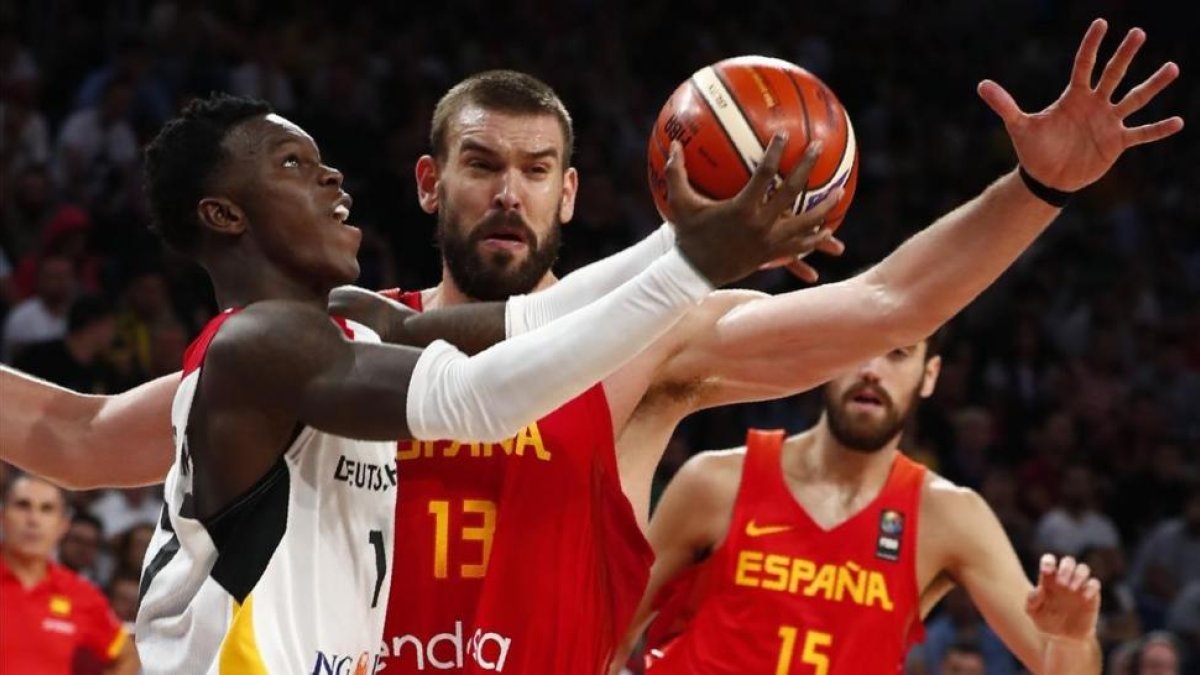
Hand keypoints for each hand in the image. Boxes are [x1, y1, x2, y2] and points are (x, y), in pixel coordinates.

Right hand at [666, 134, 842, 286]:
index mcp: (742, 209)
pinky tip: (826, 230)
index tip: (783, 134)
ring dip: (824, 207)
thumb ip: (677, 173)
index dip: (774, 152)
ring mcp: (769, 242)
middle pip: (792, 192)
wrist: (694, 273)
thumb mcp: (680, 204)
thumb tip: (673, 145)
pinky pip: (799, 246)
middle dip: (806, 167)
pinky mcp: (771, 255)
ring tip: (839, 192)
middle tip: (817, 147)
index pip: (764, 174)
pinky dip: (814, 238)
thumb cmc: (688, 236)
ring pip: (805, 223)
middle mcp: (760, 224)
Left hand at [978, 19, 1183, 190]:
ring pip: (1134, 98)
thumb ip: (1004, 104)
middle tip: (1138, 33)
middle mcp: (1095, 103)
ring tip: (1172, 68)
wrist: (1046, 177)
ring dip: (1153, 84)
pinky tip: (1179, 121)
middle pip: (1113, 74)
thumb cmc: (1033, 149)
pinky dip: (1159, 129)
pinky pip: (1142, 133)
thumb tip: (981, 85)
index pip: (1084, 64)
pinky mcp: (1117, 142)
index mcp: (1073, 96)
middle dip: (1124, 54)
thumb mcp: (1019, 125)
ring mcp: (1108, 121)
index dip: (1091, 45)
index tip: (1101, 23)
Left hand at [1025, 554, 1100, 641]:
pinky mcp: (1092, 596)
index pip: (1049, 560)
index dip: (1048, 562)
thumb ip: (1033, 600)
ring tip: (1071, 589)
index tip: (1046, 571)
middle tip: (1060, 583)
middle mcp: (1065, 579)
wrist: (1064, 637)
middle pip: (1068, 561)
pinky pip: (1095, 584)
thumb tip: (1040, 588)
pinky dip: (1091, 587)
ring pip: (1083, 569)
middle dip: (1065, 568)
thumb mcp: (1034, 613)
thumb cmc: (1046, 621)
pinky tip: (1083, 598)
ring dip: (1078, 575)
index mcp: (1048, 579)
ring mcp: (1079, 586)